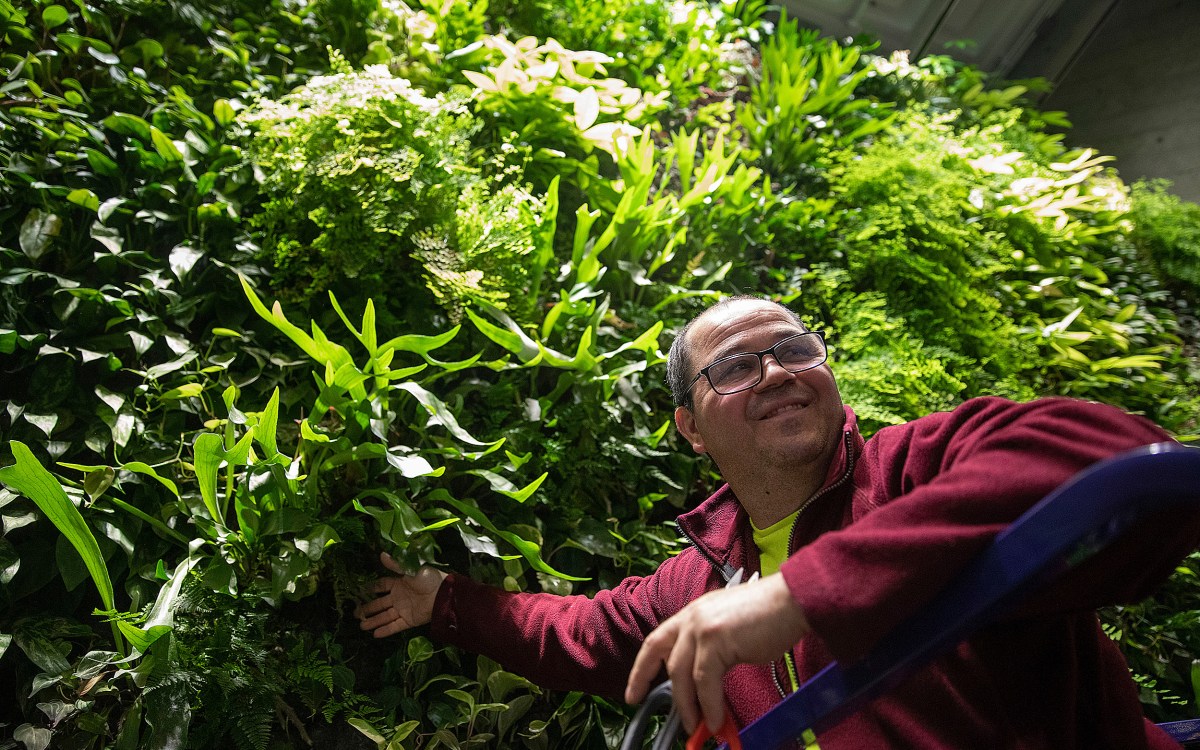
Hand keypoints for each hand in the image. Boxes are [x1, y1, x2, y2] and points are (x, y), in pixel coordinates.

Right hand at [356, 552, 447, 637]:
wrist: (443, 594)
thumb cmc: (428, 578)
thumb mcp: (410, 569)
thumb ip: (395, 564)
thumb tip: (381, 554)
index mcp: (399, 583)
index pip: (382, 586)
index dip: (372, 589)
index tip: (360, 592)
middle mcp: (399, 597)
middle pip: (380, 604)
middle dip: (368, 609)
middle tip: (355, 614)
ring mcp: (404, 609)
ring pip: (385, 616)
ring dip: (374, 621)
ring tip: (361, 626)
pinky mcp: (409, 620)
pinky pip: (395, 626)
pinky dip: (385, 630)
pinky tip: (374, 634)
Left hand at [624, 574, 809, 733]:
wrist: (791, 601)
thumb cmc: (768, 617)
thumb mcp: (727, 629)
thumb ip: (711, 651)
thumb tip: (704, 688)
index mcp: (691, 614)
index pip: (656, 642)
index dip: (641, 669)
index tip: (633, 693)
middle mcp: (691, 618)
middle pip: (665, 660)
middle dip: (666, 696)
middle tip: (676, 721)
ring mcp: (701, 627)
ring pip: (682, 674)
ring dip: (689, 706)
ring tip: (698, 727)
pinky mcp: (716, 640)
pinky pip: (705, 681)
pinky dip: (709, 704)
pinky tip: (717, 719)